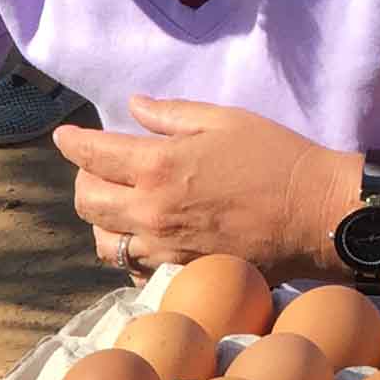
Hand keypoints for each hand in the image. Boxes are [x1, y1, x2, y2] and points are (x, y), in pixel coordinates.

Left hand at [57, 100, 356, 280]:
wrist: (315, 213)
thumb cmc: (276, 158)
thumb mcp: (224, 120)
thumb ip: (170, 115)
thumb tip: (132, 107)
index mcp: (159, 166)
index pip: (92, 155)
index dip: (72, 143)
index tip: (63, 136)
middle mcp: (152, 210)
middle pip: (87, 202)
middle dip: (84, 179)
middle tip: (99, 167)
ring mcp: (164, 247)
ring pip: (104, 241)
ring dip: (102, 220)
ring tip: (118, 204)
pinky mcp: (181, 272)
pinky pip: (133, 266)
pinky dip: (127, 250)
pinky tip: (141, 234)